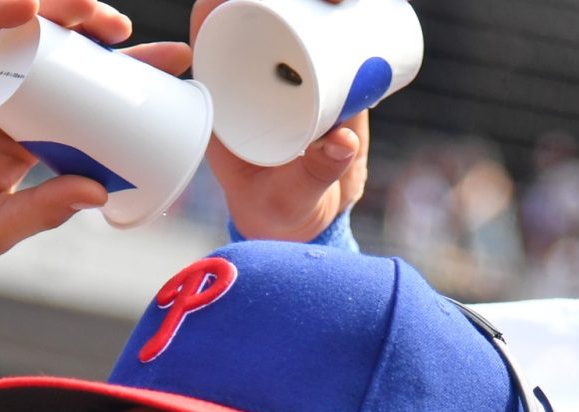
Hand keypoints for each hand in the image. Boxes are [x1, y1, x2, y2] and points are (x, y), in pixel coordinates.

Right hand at [0, 0, 189, 285]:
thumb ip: (45, 211)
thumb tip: (99, 191)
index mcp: (20, 131)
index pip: (82, 98)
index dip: (125, 84)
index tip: (172, 77)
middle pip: (60, 53)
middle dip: (103, 39)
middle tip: (144, 43)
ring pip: (16, 25)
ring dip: (59, 11)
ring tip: (98, 16)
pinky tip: (30, 4)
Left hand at [191, 0, 367, 242]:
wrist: (309, 222)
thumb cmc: (280, 213)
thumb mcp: (290, 199)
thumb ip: (313, 176)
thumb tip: (342, 142)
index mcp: (222, 91)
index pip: (213, 24)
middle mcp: (252, 70)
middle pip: (263, 6)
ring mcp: (290, 67)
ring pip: (301, 10)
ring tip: (352, 0)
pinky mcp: (326, 70)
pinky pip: (333, 28)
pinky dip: (350, 9)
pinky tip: (365, 3)